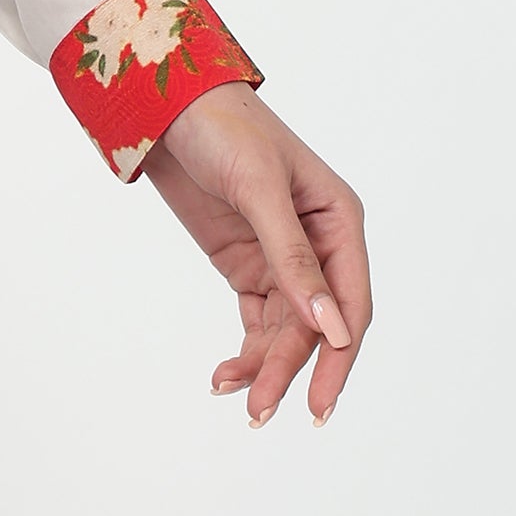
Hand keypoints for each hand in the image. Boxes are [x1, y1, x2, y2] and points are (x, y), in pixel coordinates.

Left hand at [141, 81, 370, 426]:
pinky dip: (245, 349)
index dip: (338, 357)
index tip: (316, 401)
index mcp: (339, 221)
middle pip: (315, 326)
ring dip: (263, 365)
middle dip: (290, 369)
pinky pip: (257, 320)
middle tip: (263, 411)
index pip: (351, 304)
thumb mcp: (259, 188)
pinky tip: (225, 373)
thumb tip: (329, 327)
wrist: (164, 104)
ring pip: (285, 330)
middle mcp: (318, 245)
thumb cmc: (223, 127)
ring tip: (232, 394)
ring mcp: (281, 257)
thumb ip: (292, 257)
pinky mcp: (246, 263)